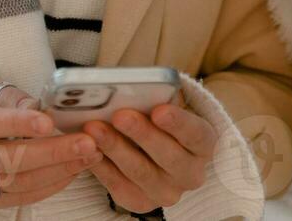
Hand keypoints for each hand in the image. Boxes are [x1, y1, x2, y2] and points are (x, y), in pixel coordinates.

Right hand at [0, 74, 103, 206]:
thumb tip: (38, 108)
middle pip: (8, 159)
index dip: (19, 123)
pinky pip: (22, 197)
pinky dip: (51, 185)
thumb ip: (11, 96)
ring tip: (89, 155)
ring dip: (59, 170)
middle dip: (52, 152)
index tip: (49, 122)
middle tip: (87, 143)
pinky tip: (73, 170)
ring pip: (19, 181)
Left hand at [82, 102, 216, 213]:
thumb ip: (155, 99)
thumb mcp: (166, 106)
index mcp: (204, 144)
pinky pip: (118, 185)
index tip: (158, 110)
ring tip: (94, 128)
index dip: (178, 123)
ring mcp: (167, 192)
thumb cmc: (159, 121)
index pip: (196, 134)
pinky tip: (88, 148)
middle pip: (168, 156)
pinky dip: (101, 165)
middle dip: (141, 134)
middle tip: (119, 115)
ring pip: (140, 171)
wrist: (156, 152)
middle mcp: (191, 173)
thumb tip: (127, 89)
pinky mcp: (141, 202)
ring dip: (115, 148)